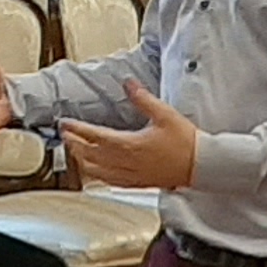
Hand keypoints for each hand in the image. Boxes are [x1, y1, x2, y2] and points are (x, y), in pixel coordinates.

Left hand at [64, 88, 201, 191]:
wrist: (202, 166)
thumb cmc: (186, 143)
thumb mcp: (165, 114)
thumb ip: (143, 99)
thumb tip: (128, 84)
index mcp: (130, 145)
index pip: (94, 136)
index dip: (77, 129)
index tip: (66, 123)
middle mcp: (126, 163)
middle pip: (89, 155)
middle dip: (73, 143)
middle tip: (64, 134)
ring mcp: (130, 175)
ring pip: (95, 171)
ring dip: (81, 160)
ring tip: (74, 150)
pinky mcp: (137, 183)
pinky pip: (109, 181)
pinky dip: (96, 174)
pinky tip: (94, 171)